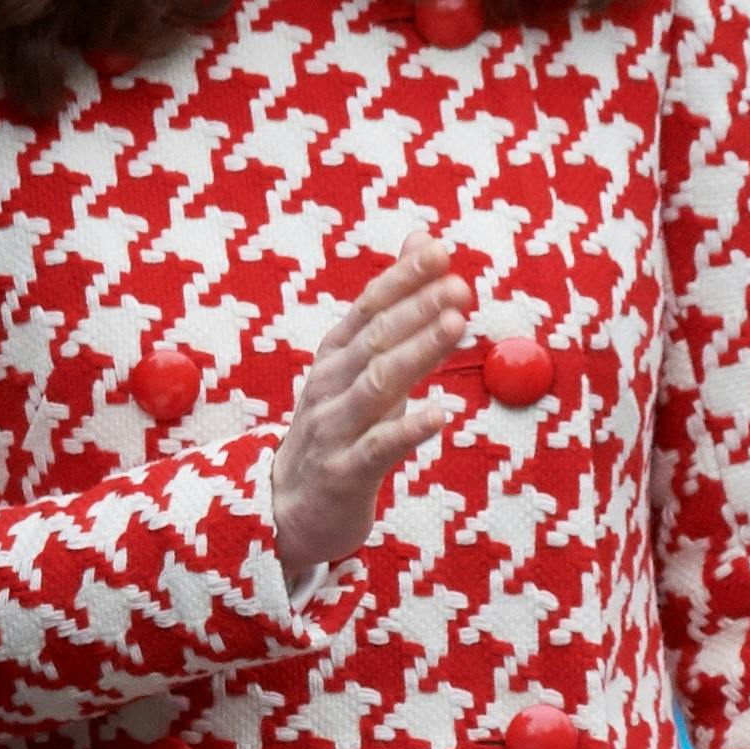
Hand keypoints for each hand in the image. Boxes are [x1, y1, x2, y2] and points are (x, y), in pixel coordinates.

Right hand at [270, 238, 469, 585]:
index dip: (402, 279)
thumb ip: (395, 309)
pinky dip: (407, 430)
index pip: (368, 307)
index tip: (440, 251)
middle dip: (417, 309)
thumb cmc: (339, 429)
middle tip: (459, 285)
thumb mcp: (360, 368)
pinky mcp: (342, 473)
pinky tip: (440, 415)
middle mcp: (328, 384)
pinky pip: (376, 449)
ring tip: (456, 326)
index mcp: (334, 356)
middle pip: (374, 340)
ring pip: (376, 385)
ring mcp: (332, 428)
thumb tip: (423, 240)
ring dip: (417, 353)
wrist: (290, 508)